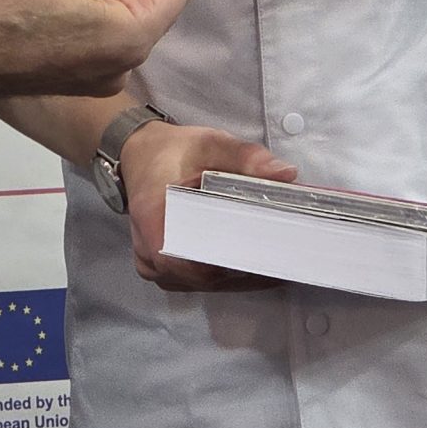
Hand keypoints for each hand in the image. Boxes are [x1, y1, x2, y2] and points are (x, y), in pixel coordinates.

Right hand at [117, 123, 295, 291]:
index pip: (198, 262)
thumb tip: (285, 174)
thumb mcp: (210, 143)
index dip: (237, 263)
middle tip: (281, 255)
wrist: (141, 155)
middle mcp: (149, 252)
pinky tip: (246, 264)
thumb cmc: (174, 151)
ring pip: (200, 283)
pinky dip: (220, 274)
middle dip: (244, 268)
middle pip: (204, 276)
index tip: (270, 256)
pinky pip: (193, 281)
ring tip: (270, 259)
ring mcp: (152, 266)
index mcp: (155, 222)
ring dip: (235, 275)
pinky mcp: (158, 269)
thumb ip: (246, 157)